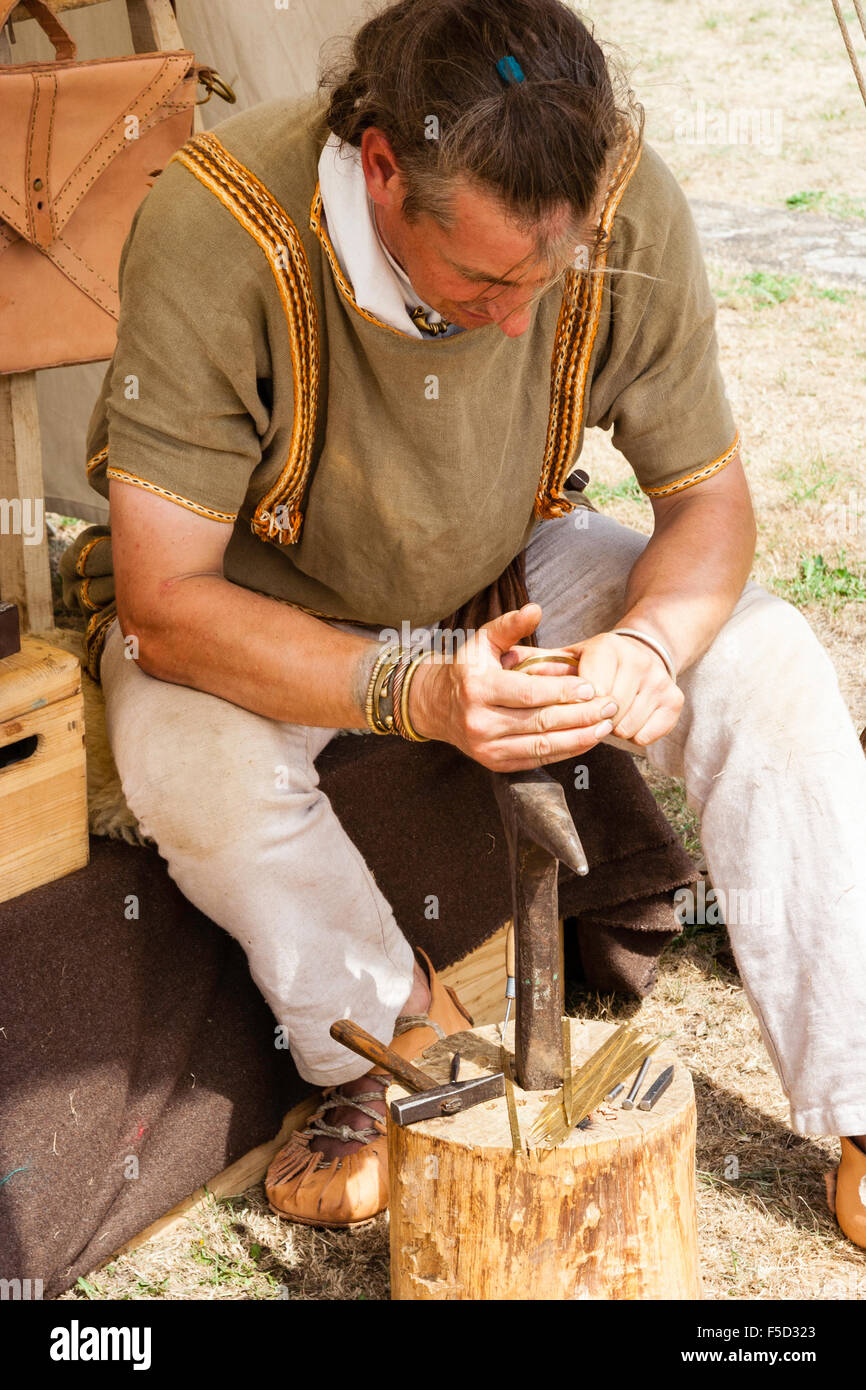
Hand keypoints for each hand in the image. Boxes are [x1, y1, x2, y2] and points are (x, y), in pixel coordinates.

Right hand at [408, 604, 620, 770]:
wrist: (438, 706)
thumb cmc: (469, 669)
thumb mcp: (483, 641)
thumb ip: (510, 625)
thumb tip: (536, 610)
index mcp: (477, 688)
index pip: (528, 693)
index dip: (562, 692)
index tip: (591, 687)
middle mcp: (479, 722)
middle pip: (540, 722)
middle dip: (580, 715)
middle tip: (609, 705)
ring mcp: (487, 747)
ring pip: (542, 745)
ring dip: (579, 737)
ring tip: (605, 724)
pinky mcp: (496, 764)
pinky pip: (538, 759)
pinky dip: (566, 750)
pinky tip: (587, 738)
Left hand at [512, 630, 682, 746]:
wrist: (644, 652)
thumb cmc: (596, 661)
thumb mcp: (567, 654)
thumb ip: (535, 657)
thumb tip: (503, 659)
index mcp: (607, 646)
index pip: (587, 690)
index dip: (572, 707)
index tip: (561, 711)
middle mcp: (638, 660)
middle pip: (606, 711)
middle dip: (589, 722)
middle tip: (580, 722)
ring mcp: (659, 680)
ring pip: (626, 726)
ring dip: (611, 732)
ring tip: (600, 725)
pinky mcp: (674, 699)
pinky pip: (648, 734)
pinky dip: (634, 737)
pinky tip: (624, 727)